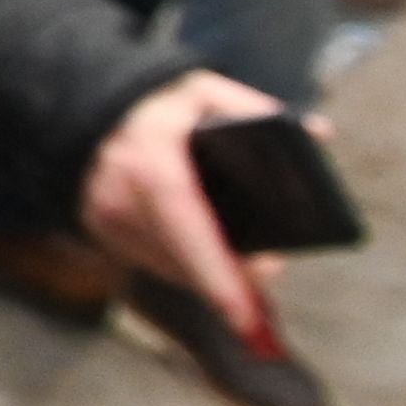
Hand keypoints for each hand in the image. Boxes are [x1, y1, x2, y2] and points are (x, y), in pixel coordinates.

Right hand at [83, 67, 294, 343]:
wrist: (87, 109)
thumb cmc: (159, 106)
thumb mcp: (205, 92)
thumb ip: (256, 111)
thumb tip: (317, 134)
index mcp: (149, 158)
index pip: (185, 221)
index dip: (216, 271)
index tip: (245, 313)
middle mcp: (118, 193)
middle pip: (180, 259)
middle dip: (227, 280)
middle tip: (266, 278)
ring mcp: (104, 215)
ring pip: (168, 267)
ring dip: (205, 273)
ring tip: (241, 267)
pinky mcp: (99, 229)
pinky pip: (150, 261)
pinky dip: (181, 262)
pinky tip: (202, 251)